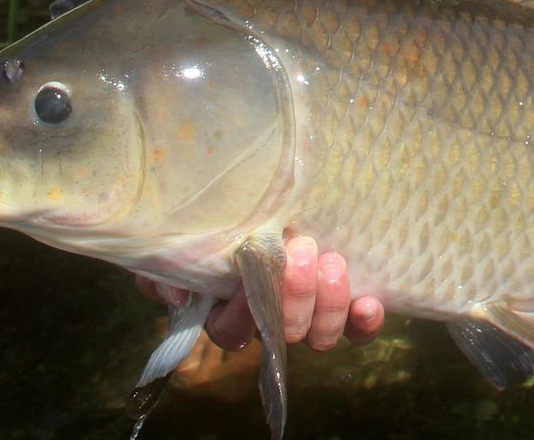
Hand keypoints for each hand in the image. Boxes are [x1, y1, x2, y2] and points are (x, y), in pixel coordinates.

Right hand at [135, 236, 384, 350]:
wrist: (279, 196)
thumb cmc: (226, 220)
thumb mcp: (186, 238)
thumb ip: (164, 269)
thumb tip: (177, 294)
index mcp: (231, 310)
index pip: (233, 330)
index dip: (242, 311)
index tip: (248, 276)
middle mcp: (273, 320)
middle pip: (285, 334)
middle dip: (295, 295)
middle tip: (301, 249)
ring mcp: (312, 317)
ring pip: (321, 337)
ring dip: (329, 304)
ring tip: (333, 262)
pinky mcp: (347, 309)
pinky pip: (358, 330)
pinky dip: (364, 320)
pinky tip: (369, 300)